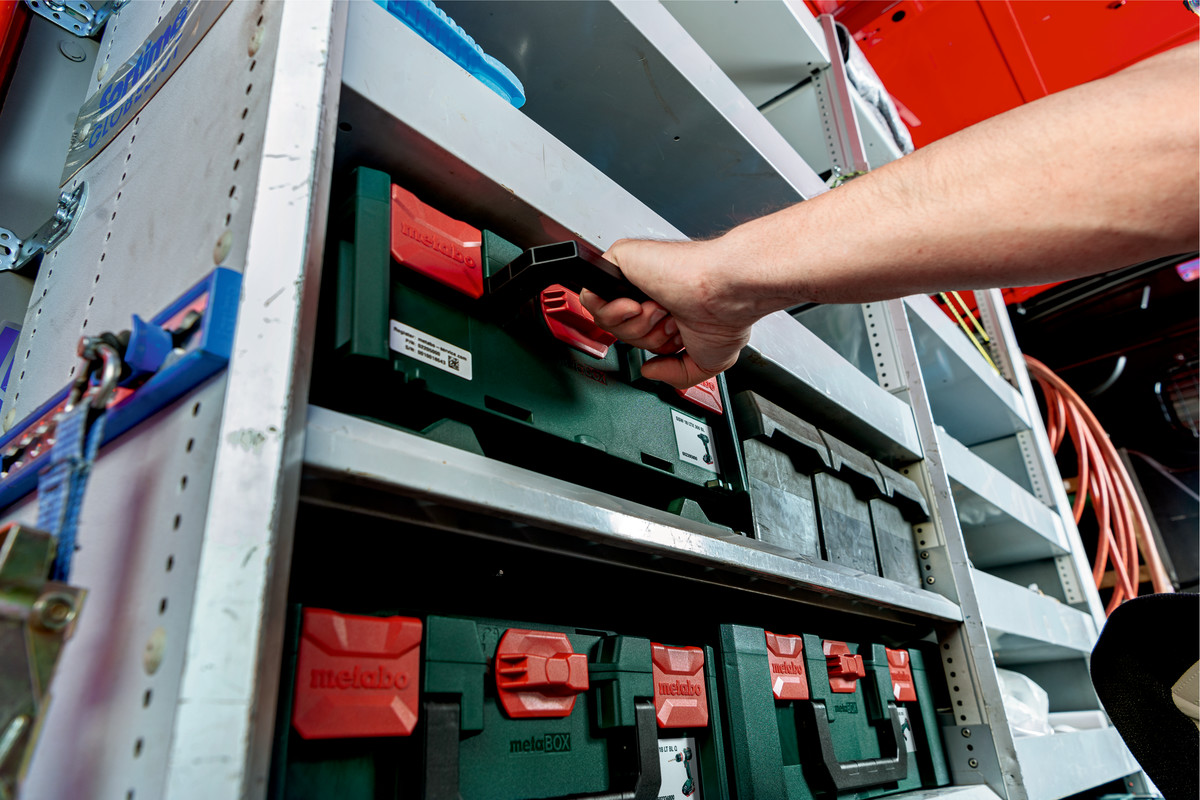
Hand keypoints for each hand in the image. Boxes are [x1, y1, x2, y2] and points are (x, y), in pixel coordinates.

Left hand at [579, 237, 761, 389]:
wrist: (726, 291)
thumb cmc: (727, 314)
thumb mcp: (708, 362)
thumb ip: (677, 375)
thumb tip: (649, 371)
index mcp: (669, 308)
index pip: (638, 336)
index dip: (654, 346)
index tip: (676, 340)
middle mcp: (650, 291)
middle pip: (620, 331)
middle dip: (646, 338)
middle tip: (671, 322)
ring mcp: (635, 276)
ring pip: (606, 318)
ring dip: (637, 325)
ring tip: (661, 310)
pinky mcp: (620, 260)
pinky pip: (592, 296)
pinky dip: (613, 310)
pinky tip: (638, 305)